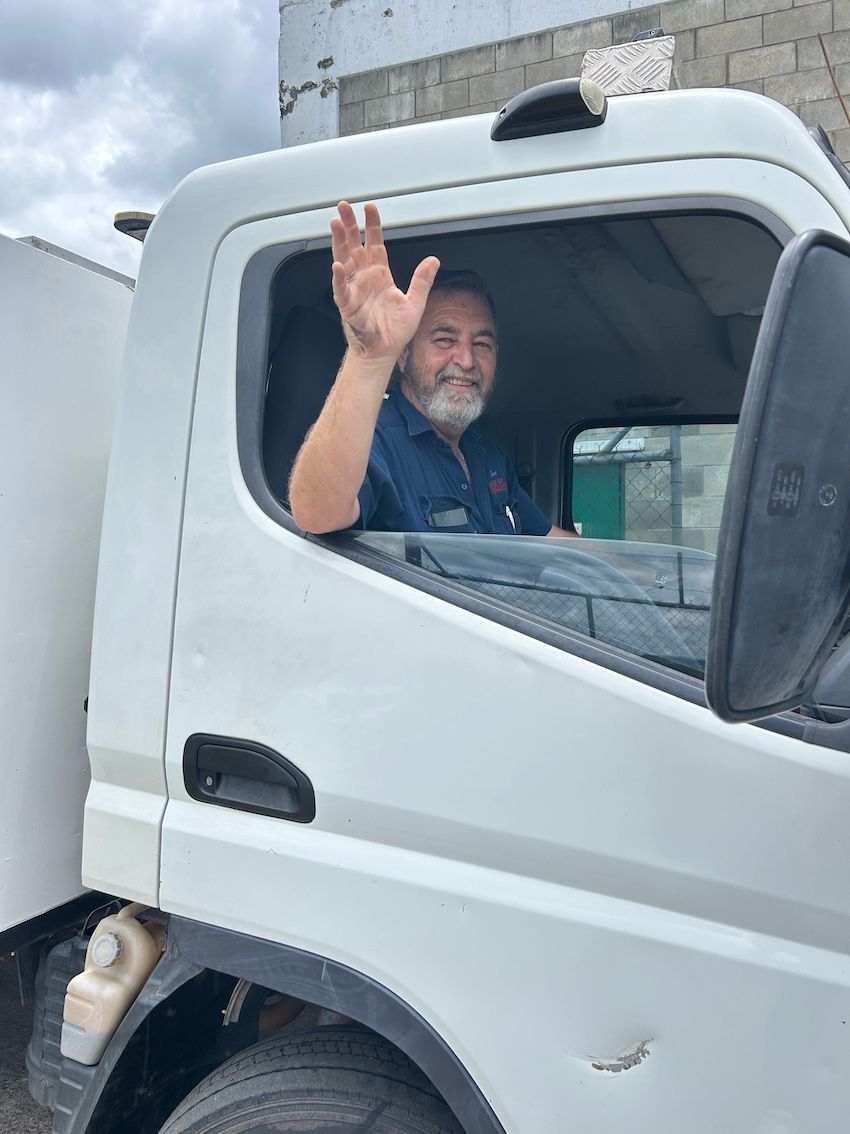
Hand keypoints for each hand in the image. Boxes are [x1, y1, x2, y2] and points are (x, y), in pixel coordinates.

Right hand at [331, 201, 439, 362]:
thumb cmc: (395, 331)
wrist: (384, 352)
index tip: (370, 208)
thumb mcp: (415, 303)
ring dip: (339, 243)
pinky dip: (340, 279)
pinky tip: (338, 266)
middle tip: (344, 206)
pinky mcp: (348, 307)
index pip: (375, 243)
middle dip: (349, 226)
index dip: (372, 225)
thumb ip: (422, 280)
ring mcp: (354, 290)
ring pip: (344, 261)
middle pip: (354, 246)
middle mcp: (365, 278)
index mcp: (380, 274)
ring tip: (336, 224)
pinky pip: (342, 290)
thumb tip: (434, 261)